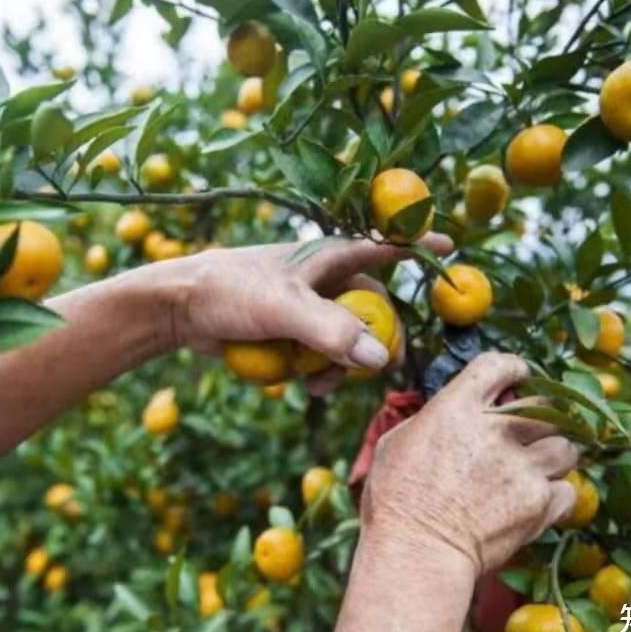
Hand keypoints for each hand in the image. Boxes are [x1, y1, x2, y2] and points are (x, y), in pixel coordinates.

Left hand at [154, 234, 453, 377]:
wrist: (180, 309)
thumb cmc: (230, 291)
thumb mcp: (281, 309)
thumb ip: (330, 332)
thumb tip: (381, 361)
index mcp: (330, 257)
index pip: (385, 246)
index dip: (418, 246)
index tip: (450, 249)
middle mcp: (326, 280)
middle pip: (375, 313)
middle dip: (375, 346)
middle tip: (372, 374)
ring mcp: (311, 309)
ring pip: (351, 343)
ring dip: (342, 369)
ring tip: (317, 385)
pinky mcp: (294, 334)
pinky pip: (324, 359)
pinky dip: (319, 375)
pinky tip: (299, 385)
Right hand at [358, 353, 578, 576]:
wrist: (415, 553)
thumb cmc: (395, 500)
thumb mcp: (398, 441)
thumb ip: (432, 418)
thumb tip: (444, 412)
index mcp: (458, 406)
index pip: (500, 365)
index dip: (513, 369)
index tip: (517, 378)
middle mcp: (496, 430)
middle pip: (546, 405)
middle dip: (543, 415)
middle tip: (534, 429)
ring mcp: (521, 467)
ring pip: (566, 446)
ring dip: (555, 454)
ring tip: (541, 465)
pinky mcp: (537, 504)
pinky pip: (567, 490)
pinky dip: (557, 495)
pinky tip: (540, 499)